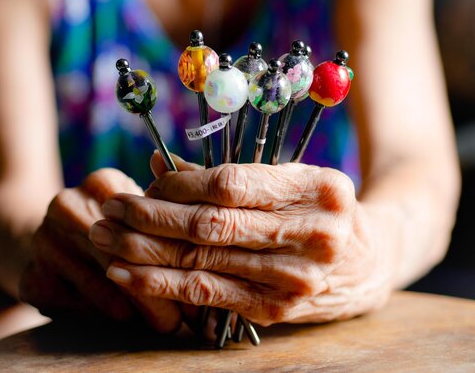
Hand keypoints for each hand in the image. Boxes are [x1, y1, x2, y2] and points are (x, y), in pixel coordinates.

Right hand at [19, 168, 181, 331]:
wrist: (22, 229)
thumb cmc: (100, 225)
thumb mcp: (129, 209)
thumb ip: (163, 219)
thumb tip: (207, 259)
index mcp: (102, 184)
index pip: (142, 227)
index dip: (172, 260)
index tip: (196, 286)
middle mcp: (68, 206)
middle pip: (122, 260)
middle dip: (156, 294)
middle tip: (181, 317)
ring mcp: (43, 241)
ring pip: (100, 288)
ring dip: (133, 310)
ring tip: (159, 323)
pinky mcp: (30, 277)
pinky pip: (74, 308)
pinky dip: (98, 315)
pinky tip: (114, 318)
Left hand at [90, 157, 392, 325]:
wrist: (371, 262)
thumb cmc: (321, 209)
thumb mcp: (291, 178)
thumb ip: (228, 172)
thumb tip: (158, 162)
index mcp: (317, 189)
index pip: (231, 184)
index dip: (178, 184)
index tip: (146, 182)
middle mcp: (312, 235)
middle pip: (211, 225)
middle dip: (149, 217)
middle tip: (109, 208)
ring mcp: (296, 279)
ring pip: (202, 263)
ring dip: (143, 251)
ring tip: (103, 238)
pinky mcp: (278, 311)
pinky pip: (208, 295)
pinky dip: (160, 285)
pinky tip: (126, 274)